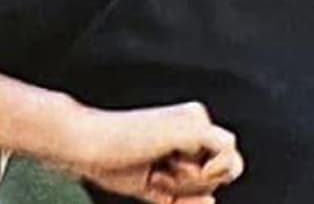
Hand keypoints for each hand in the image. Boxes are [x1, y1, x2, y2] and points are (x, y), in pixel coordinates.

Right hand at [50, 102, 243, 203]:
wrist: (84, 144)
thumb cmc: (109, 160)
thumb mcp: (155, 187)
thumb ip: (185, 197)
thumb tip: (213, 203)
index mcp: (185, 129)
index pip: (216, 167)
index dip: (192, 187)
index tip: (156, 181)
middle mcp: (193, 119)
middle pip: (227, 169)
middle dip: (195, 185)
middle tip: (158, 175)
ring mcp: (194, 119)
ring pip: (228, 164)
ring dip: (195, 181)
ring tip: (161, 170)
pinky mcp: (191, 126)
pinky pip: (226, 152)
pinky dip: (211, 171)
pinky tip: (179, 167)